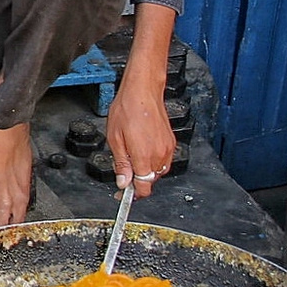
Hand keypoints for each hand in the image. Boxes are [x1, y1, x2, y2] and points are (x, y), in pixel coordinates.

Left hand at [105, 82, 174, 198]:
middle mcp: (159, 155)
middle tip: (124, 167)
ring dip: (145, 169)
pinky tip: (142, 148)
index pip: (143, 188)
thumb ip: (121, 164)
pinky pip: (163, 160)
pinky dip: (153, 160)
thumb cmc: (128, 109)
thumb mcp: (115, 139)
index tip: (124, 193)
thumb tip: (123, 183)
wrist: (143, 91)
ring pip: (157, 172)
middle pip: (150, 181)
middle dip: (137, 179)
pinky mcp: (171, 142)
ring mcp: (167, 149)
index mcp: (144, 156)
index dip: (133, 194)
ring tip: (132, 153)